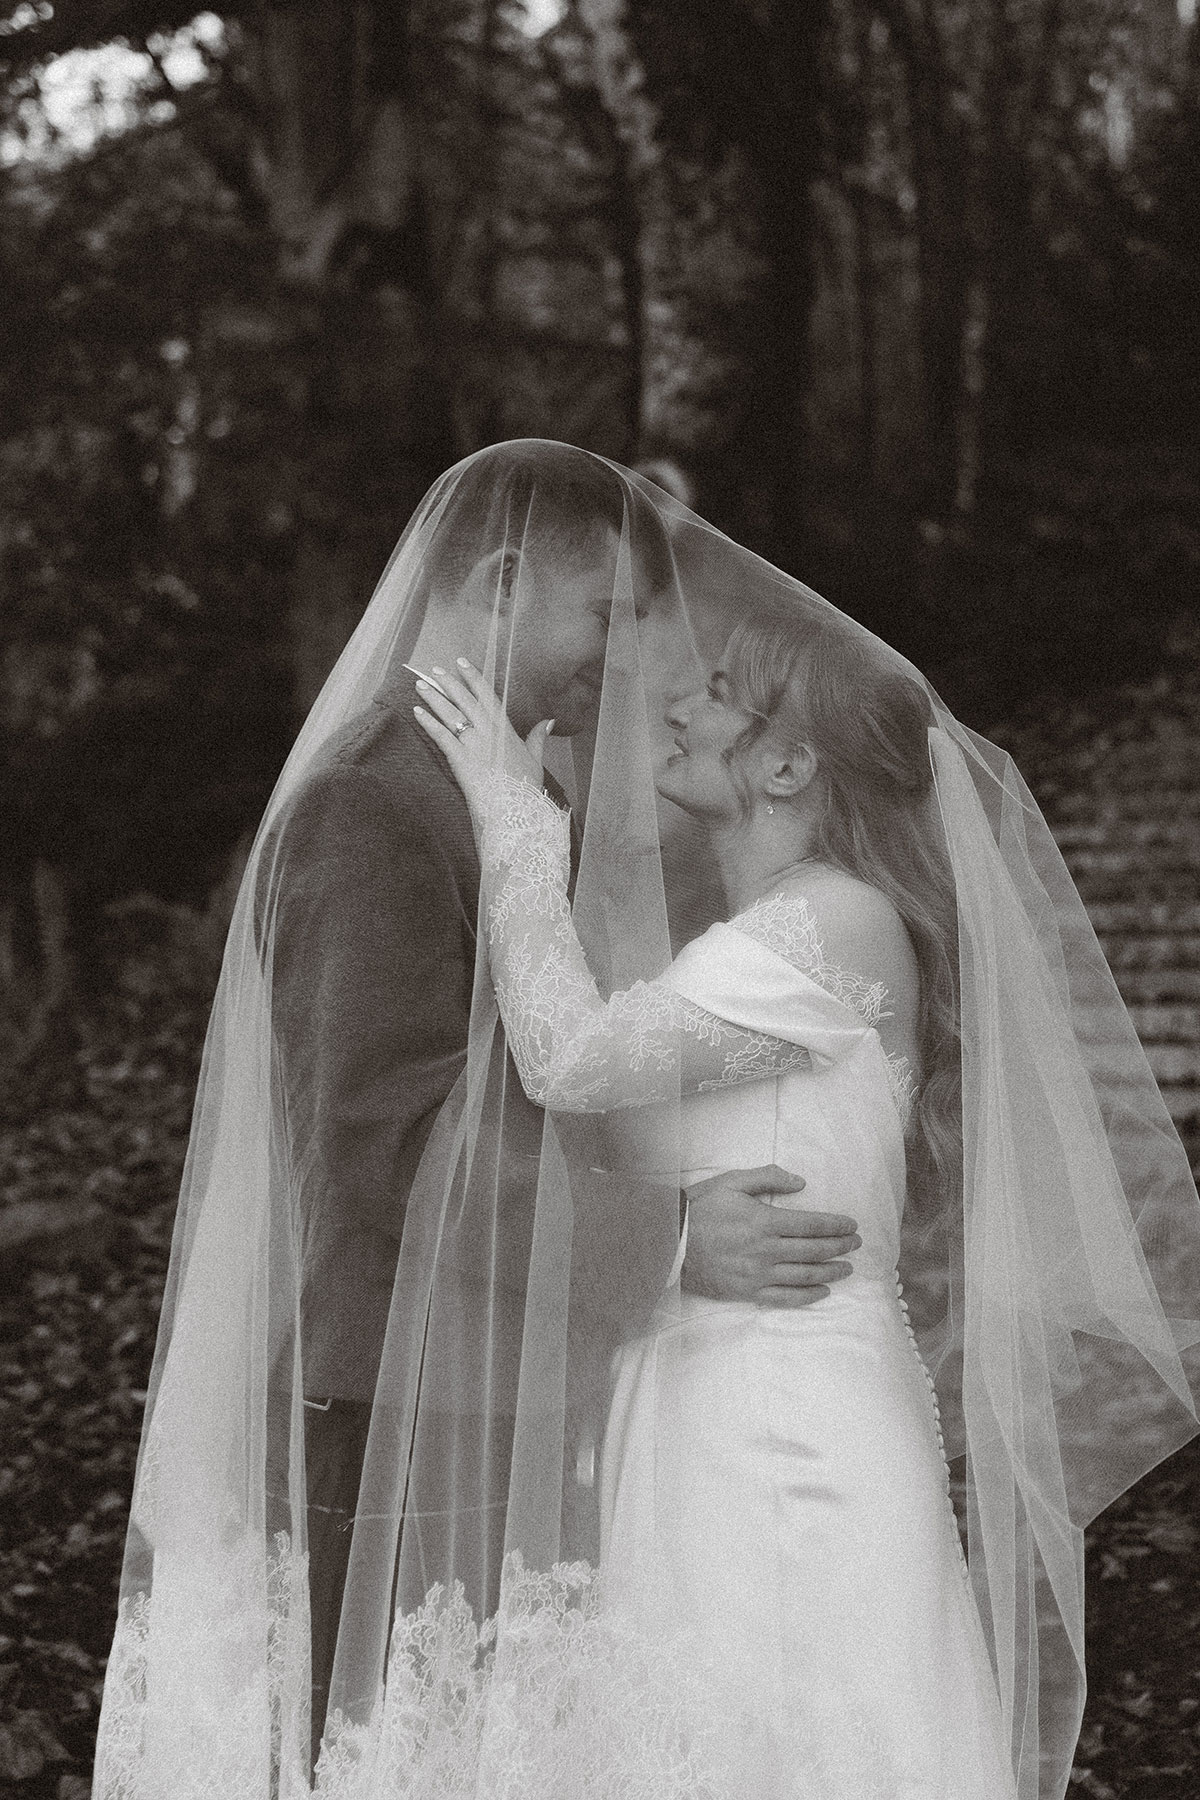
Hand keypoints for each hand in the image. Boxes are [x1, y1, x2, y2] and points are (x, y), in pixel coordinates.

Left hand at [413, 658, 552, 821]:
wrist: (516, 811)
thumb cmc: (526, 788)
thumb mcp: (536, 760)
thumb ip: (538, 738)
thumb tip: (549, 721)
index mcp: (505, 730)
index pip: (488, 696)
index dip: (474, 678)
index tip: (463, 663)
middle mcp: (488, 732)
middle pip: (466, 701)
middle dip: (449, 683)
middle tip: (435, 669)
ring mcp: (474, 744)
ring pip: (451, 714)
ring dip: (434, 698)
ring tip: (421, 685)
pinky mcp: (460, 759)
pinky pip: (441, 736)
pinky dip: (428, 722)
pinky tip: (417, 711)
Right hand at [681, 1165, 860, 1307]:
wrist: (669, 1241)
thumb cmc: (701, 1208)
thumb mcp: (732, 1181)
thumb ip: (768, 1177)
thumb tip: (801, 1182)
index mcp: (764, 1221)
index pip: (812, 1225)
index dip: (836, 1225)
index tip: (851, 1225)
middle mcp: (766, 1250)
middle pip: (814, 1250)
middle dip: (841, 1246)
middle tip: (856, 1243)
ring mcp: (758, 1274)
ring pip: (805, 1275)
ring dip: (831, 1271)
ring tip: (847, 1268)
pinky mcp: (748, 1291)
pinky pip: (785, 1297)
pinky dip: (807, 1296)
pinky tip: (822, 1291)